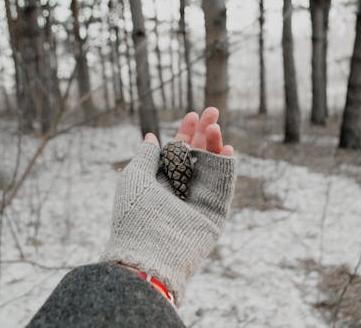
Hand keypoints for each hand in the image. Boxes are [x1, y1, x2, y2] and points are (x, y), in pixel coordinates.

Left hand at [101, 107, 235, 304]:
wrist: (148, 251)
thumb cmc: (134, 214)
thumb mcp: (133, 178)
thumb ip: (145, 156)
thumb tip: (150, 136)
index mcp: (160, 181)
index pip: (176, 152)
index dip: (184, 132)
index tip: (191, 113)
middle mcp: (180, 189)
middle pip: (197, 155)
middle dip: (204, 133)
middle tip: (213, 110)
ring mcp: (198, 200)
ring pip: (211, 166)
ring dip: (214, 145)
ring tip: (214, 127)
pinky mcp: (214, 213)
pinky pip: (223, 186)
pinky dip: (227, 168)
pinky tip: (227, 149)